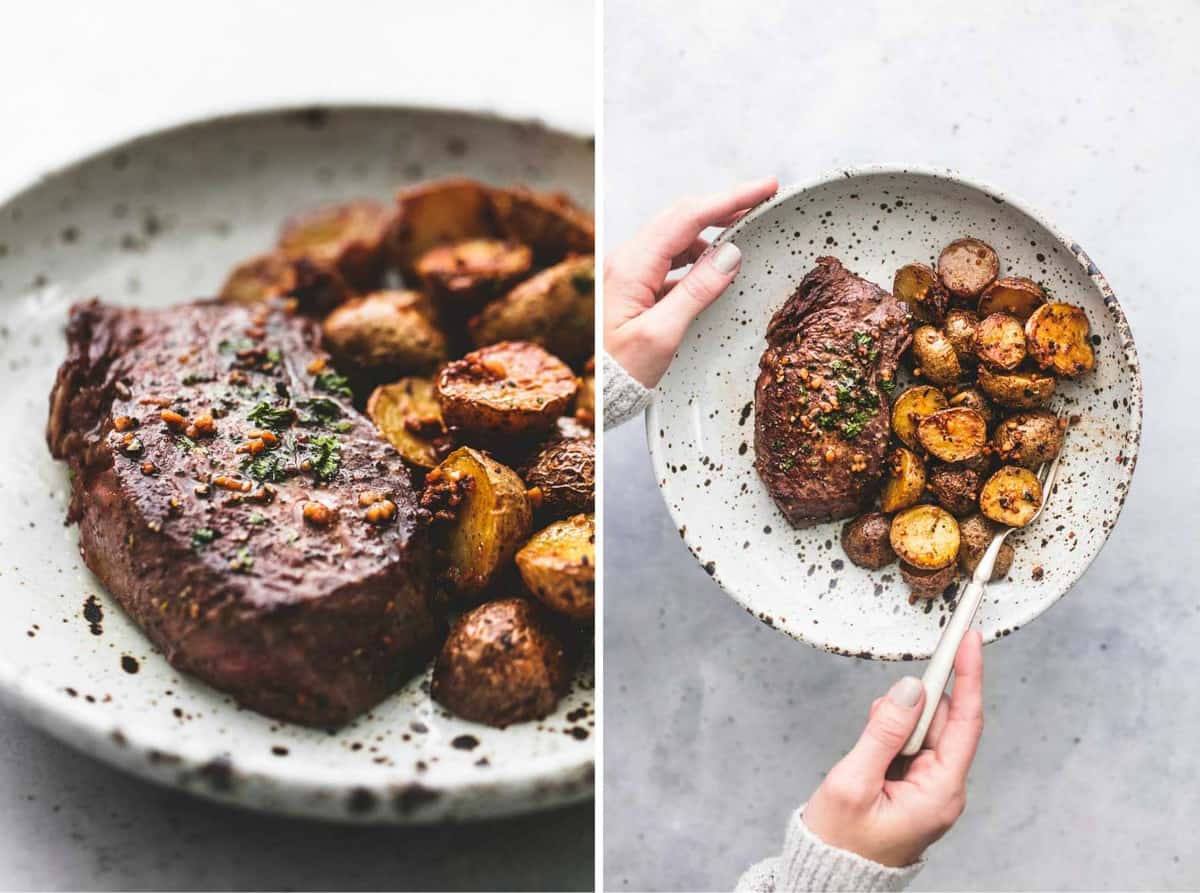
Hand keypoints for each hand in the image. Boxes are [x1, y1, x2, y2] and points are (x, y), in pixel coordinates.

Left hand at [604, 177, 777, 387]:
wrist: (596, 393)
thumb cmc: (620, 371)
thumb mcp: (662, 335)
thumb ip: (697, 291)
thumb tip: (730, 255)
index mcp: (631, 266)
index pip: (688, 217)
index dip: (730, 199)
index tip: (764, 188)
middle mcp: (627, 260)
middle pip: (682, 218)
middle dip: (723, 207)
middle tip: (761, 200)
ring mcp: (628, 271)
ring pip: (676, 236)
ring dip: (711, 231)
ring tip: (744, 235)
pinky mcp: (633, 285)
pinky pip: (670, 258)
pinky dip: (697, 255)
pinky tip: (714, 266)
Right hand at [803, 631, 984, 867]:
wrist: (831, 879)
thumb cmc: (840, 840)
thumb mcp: (854, 781)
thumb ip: (883, 732)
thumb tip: (909, 689)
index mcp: (940, 793)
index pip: (965, 721)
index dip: (968, 675)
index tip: (969, 638)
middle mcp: (946, 790)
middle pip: (944, 723)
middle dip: (912, 706)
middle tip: (878, 714)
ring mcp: (933, 790)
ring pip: (925, 732)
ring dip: (896, 726)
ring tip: (866, 756)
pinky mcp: (917, 789)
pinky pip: (913, 747)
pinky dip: (892, 739)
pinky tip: (870, 756)